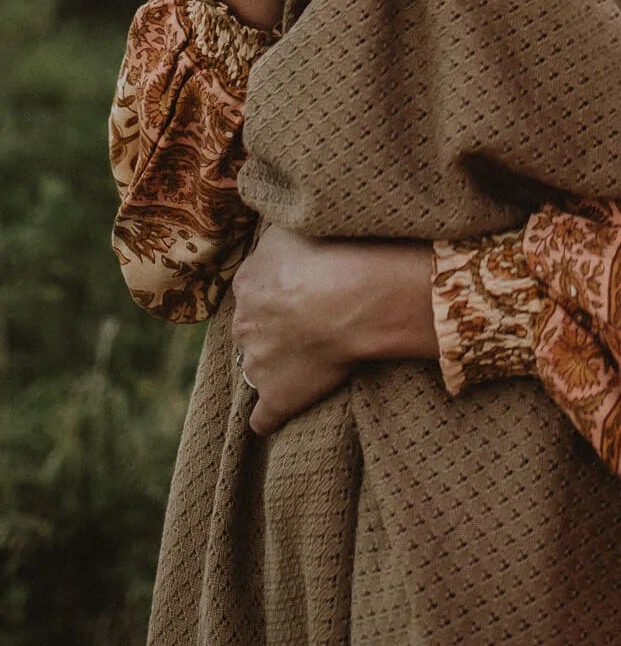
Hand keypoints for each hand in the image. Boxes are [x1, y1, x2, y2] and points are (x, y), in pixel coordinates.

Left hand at [232, 226, 438, 436]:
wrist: (352, 296)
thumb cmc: (331, 253)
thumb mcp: (293, 228)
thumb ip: (276, 240)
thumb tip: (270, 238)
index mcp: (247, 282)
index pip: (254, 289)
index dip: (280, 291)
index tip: (303, 290)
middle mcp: (244, 324)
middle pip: (253, 327)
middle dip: (274, 327)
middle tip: (311, 321)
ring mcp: (258, 363)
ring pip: (256, 366)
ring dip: (274, 365)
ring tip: (307, 360)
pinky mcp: (277, 397)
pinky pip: (263, 418)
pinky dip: (269, 417)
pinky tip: (276, 417)